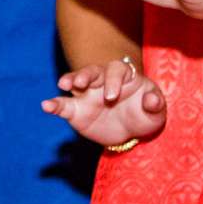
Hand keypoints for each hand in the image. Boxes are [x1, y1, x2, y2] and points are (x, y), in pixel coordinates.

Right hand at [43, 56, 167, 148]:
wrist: (130, 132)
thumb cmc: (144, 115)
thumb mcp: (156, 112)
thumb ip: (155, 104)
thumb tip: (151, 100)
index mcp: (124, 76)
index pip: (117, 70)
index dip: (113, 80)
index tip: (111, 96)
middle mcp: (103, 81)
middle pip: (92, 71)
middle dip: (86, 75)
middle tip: (81, 84)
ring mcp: (87, 94)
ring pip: (76, 81)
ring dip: (69, 80)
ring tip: (63, 84)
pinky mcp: (75, 110)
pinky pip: (62, 105)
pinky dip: (53, 105)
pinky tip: (46, 106)